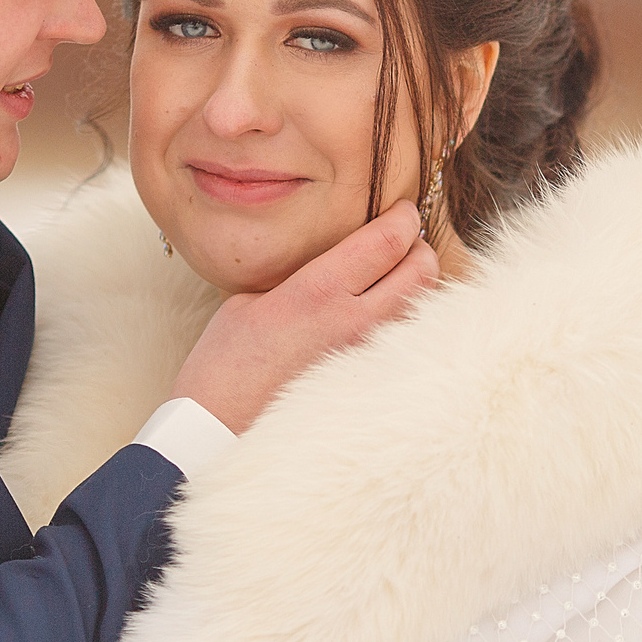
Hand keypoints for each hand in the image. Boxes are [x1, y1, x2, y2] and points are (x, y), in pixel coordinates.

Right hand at [170, 201, 437, 431]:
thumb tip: (334, 264)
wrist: (216, 431)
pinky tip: (384, 320)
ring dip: (418, 287)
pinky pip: (406, 344)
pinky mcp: (369, 386)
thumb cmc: (224, 365)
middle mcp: (354, 322)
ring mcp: (367, 358)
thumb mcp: (250, 301)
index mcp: (320, 291)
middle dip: (419, 249)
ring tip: (396, 279)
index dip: (403, 218)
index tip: (403, 210)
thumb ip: (301, 277)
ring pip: (424, 308)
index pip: (388, 241)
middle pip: (423, 271)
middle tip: (404, 243)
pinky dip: (407, 323)